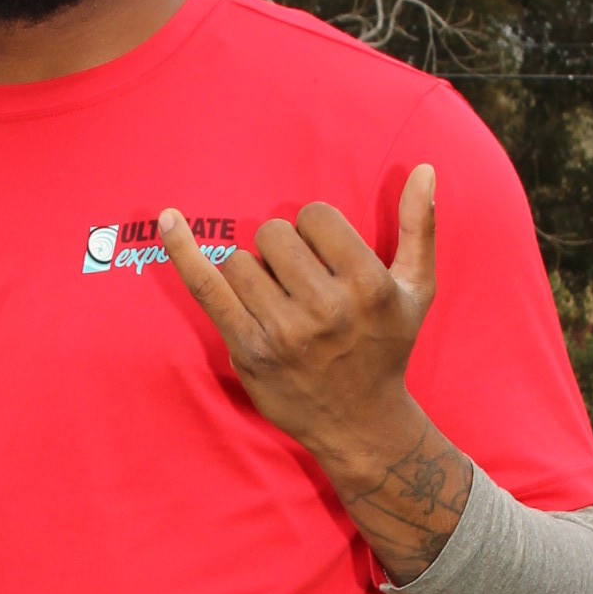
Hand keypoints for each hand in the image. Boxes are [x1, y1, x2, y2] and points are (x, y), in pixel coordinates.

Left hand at [158, 166, 471, 582]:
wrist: (360, 424)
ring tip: (276, 302)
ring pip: (241, 261)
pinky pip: (207, 286)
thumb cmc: (387, 348)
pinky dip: (183, 251)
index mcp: (368, 286)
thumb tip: (424, 169)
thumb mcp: (417, 291)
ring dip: (254, 274)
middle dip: (282, 251)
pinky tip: (169, 219)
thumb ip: (420, 228)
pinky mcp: (248, 350)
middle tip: (298, 284)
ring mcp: (282, 332)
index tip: (323, 258)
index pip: (315, 217)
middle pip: (273, 234)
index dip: (315, 231)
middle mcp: (325, 309)